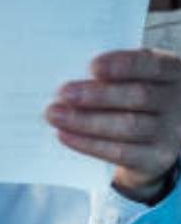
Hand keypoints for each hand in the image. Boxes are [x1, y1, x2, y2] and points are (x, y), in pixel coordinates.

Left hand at [45, 49, 180, 202]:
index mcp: (171, 73)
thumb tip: (68, 70)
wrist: (153, 137)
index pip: (151, 65)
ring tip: (55, 115)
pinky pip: (122, 153)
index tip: (93, 66)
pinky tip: (65, 135)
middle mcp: (176, 102)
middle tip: (63, 93)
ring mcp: (170, 133)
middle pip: (139, 96)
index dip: (123, 65)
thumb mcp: (131, 77)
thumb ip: (109, 73)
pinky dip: (89, 144)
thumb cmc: (131, 93)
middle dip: (98, 95)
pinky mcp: (156, 159)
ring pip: (129, 126)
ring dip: (86, 121)